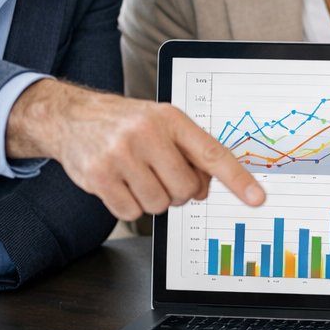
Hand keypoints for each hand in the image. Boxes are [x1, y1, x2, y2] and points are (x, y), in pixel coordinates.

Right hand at [6, 80, 264, 220]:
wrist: (73, 117)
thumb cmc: (128, 124)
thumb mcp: (163, 126)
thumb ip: (190, 154)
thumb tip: (206, 190)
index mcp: (171, 119)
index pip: (213, 154)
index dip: (238, 179)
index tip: (257, 198)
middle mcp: (147, 134)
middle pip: (185, 190)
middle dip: (178, 191)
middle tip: (162, 175)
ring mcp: (121, 154)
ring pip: (159, 204)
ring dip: (153, 199)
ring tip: (138, 176)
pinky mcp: (99, 176)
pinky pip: (131, 213)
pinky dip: (130, 206)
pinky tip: (120, 184)